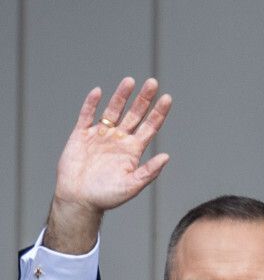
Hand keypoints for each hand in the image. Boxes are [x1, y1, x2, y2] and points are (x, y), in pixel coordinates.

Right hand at [45, 79, 172, 252]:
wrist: (79, 199)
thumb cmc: (107, 196)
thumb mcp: (132, 186)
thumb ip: (149, 172)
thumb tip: (167, 157)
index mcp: (132, 151)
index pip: (149, 128)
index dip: (158, 113)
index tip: (167, 98)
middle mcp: (118, 140)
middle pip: (134, 115)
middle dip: (143, 99)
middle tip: (153, 82)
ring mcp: (100, 135)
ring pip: (113, 110)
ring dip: (121, 96)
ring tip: (130, 81)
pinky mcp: (81, 134)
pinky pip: (87, 115)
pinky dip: (92, 104)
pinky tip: (98, 92)